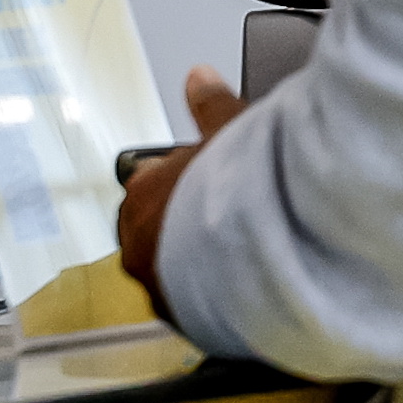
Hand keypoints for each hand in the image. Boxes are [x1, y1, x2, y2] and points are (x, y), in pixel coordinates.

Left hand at [114, 66, 246, 324]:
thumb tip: (199, 77)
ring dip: (199, 273)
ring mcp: (161, 289)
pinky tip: (245, 296)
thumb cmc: (240, 187)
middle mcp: (140, 246)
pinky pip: (199, 315)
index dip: (181, 190)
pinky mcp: (188, 324)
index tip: (205, 190)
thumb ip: (210, 105)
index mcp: (143, 196)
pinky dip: (218, 306)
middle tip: (226, 228)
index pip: (147, 192)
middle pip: (158, 238)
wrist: (262, 248)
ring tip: (240, 265)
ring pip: (174, 279)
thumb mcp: (228, 131)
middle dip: (185, 234)